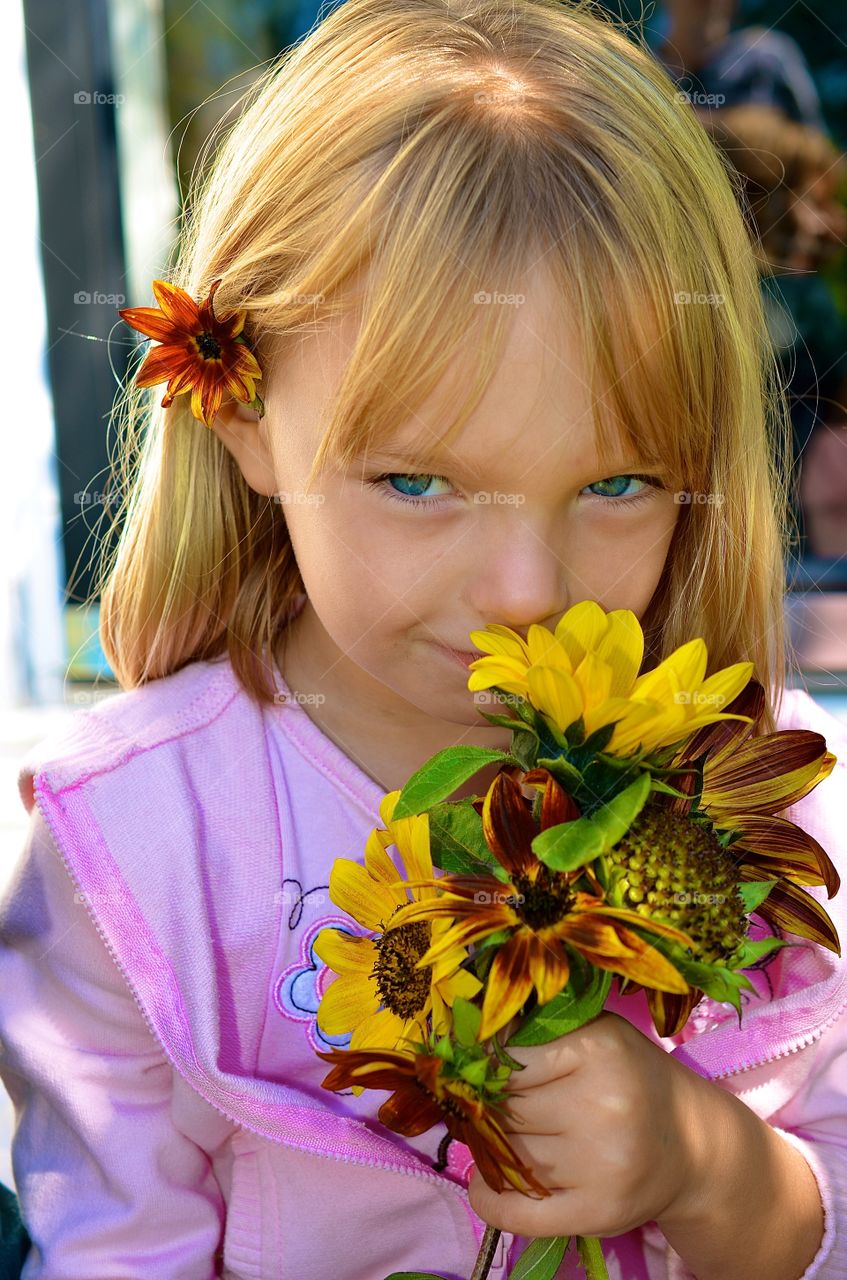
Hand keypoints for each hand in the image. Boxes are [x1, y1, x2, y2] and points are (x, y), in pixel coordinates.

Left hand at [468, 1010, 713, 1239]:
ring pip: (510, 1157)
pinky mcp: (599, 1212)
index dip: (488, 1067)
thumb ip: (540, 1031)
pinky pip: (521, 1214)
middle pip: (506, 1110)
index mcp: (597, 1049)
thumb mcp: (595, 1033)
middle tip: (494, 1106)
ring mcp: (601, 1165)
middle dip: (491, 1109)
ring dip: (496, 1150)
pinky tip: (484, 1186)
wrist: (694, 1144)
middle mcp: (601, 1106)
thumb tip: (468, 1042)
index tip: (481, 1069)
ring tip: (504, 1137)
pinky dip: (491, 1201)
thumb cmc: (631, 1077)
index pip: (506, 1060)